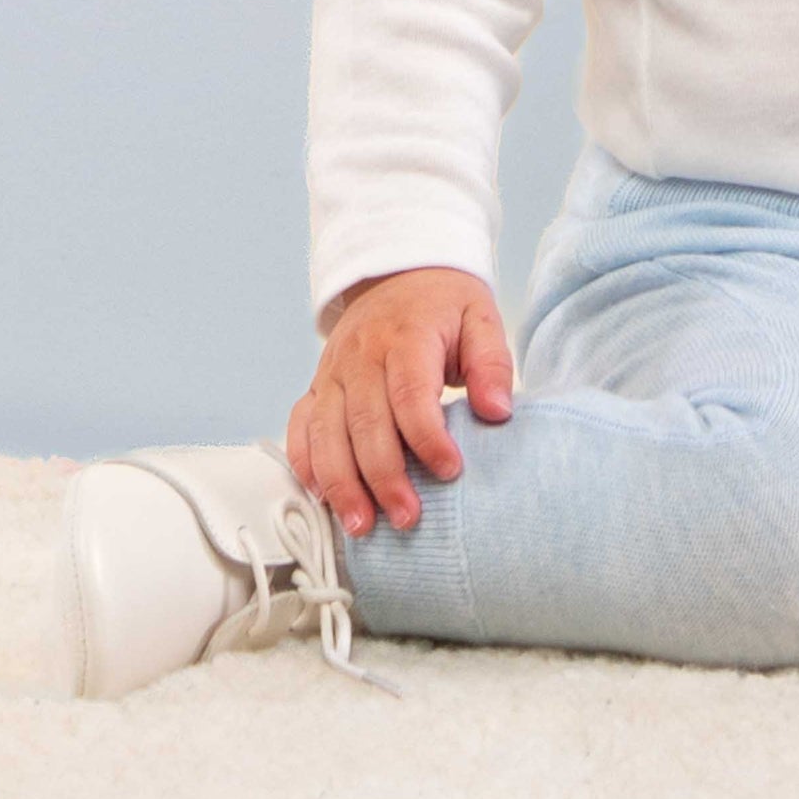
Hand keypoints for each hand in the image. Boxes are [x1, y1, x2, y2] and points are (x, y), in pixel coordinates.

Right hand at [285, 267, 515, 535]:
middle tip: (409, 519)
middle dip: (384, 476)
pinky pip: (300, 426)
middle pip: (366, 422)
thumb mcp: (481, 318)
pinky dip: (305, 463)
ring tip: (361, 526)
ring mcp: (332, 371)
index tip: (450, 471)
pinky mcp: (317, 385)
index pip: (411, 393)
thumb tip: (498, 412)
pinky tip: (321, 496)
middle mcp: (360, 356)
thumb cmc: (444, 304)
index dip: (428, 437)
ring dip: (341, 483)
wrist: (397, 272)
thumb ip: (492, 364)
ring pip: (327, 433)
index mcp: (405, 336)